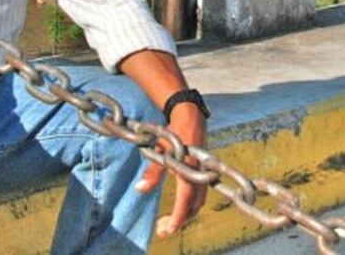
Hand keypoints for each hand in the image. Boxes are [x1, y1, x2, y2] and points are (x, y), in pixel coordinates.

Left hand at [134, 102, 207, 236]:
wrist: (189, 114)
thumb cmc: (173, 132)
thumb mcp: (160, 149)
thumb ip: (152, 171)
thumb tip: (140, 189)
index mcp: (189, 168)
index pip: (185, 199)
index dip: (178, 216)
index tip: (169, 229)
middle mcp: (199, 173)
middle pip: (195, 205)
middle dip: (181, 219)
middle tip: (165, 228)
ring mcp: (204, 172)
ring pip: (199, 201)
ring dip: (187, 213)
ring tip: (171, 220)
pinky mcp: (204, 171)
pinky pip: (200, 193)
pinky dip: (191, 204)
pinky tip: (181, 205)